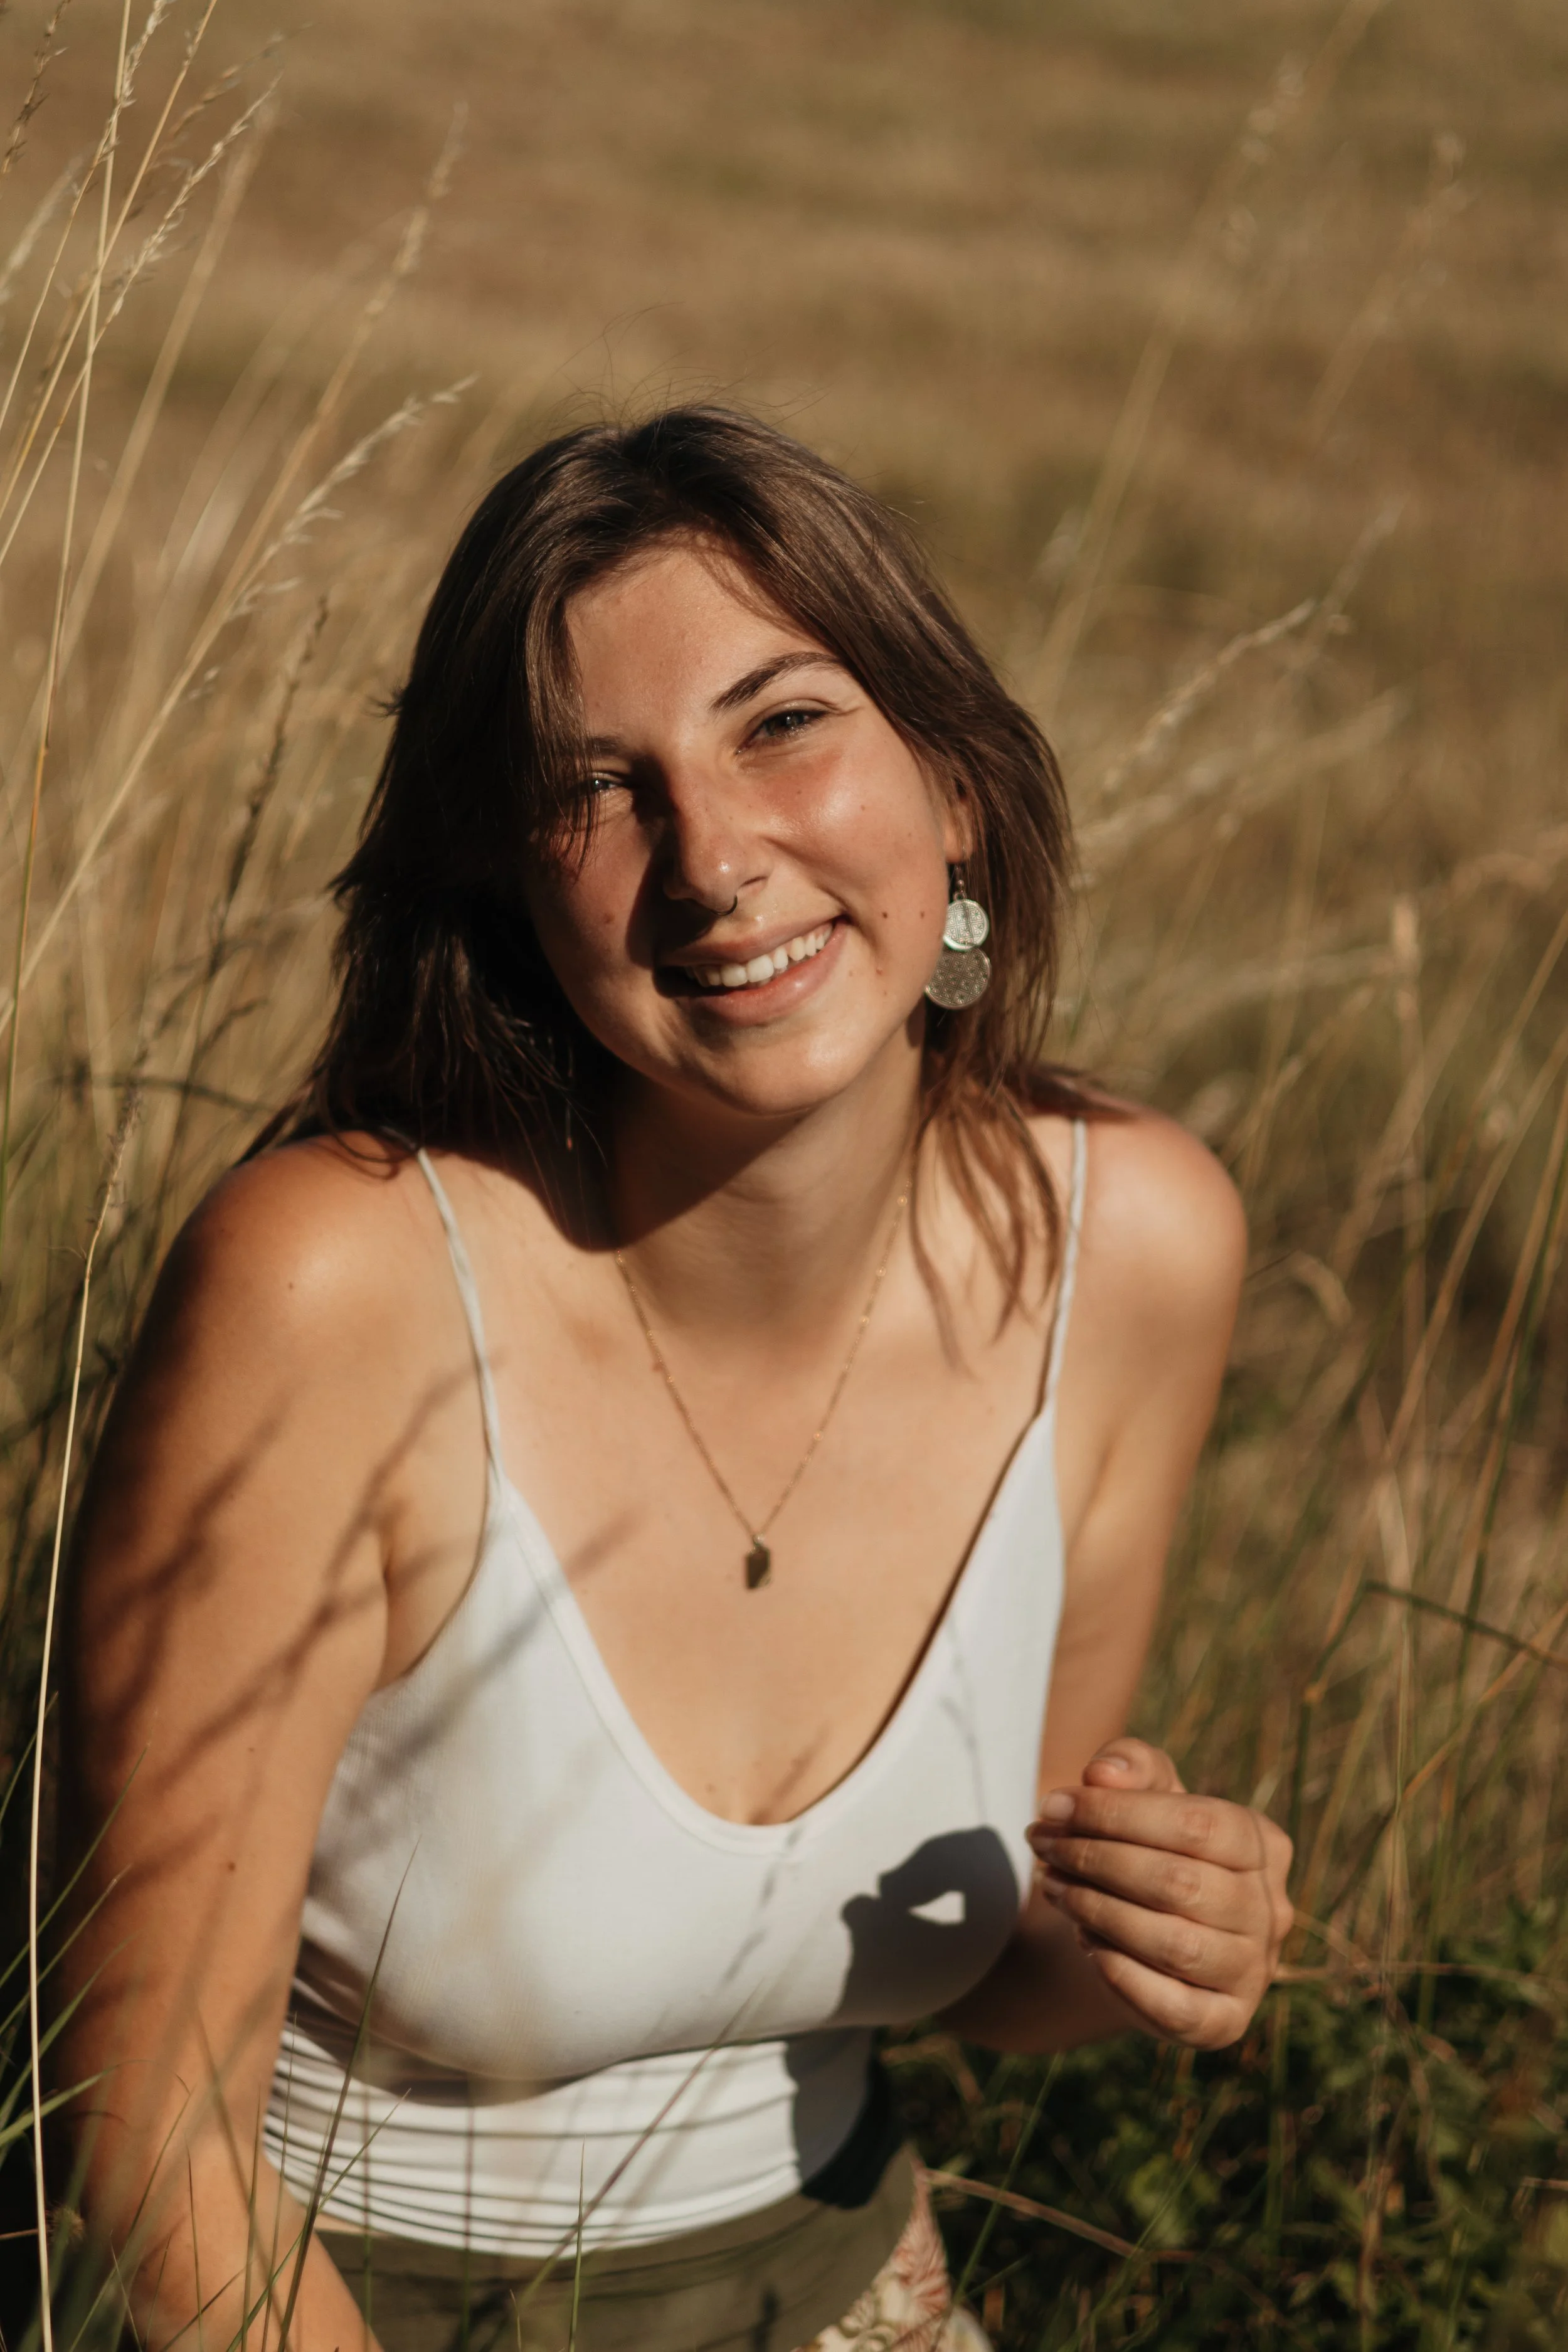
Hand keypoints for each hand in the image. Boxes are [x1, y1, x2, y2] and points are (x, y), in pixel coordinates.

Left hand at [1027, 1736, 1292, 2050]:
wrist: (1144, 1928)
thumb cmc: (1148, 1843)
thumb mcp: (1142, 1792)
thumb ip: (1130, 1765)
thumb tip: (1102, 1774)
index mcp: (1263, 1844)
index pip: (1198, 1823)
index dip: (1117, 1812)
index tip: (1053, 1806)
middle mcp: (1271, 1911)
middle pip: (1180, 1883)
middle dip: (1096, 1860)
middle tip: (1042, 1846)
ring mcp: (1254, 1972)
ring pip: (1175, 1945)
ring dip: (1098, 1912)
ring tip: (1054, 1887)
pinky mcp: (1225, 2023)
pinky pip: (1174, 2007)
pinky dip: (1120, 1974)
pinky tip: (1085, 1942)